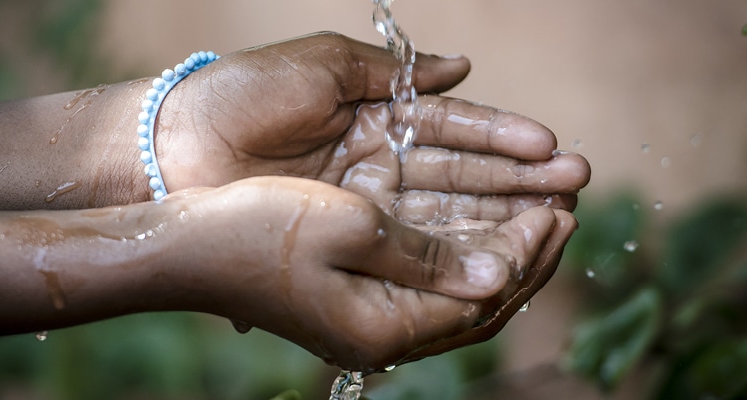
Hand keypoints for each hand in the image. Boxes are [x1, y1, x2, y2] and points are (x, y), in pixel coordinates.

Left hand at [155, 32, 589, 220]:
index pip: (452, 128)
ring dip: (499, 214)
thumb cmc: (244, 94)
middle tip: (575, 185)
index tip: (551, 147)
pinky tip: (495, 250)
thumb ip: (393, 71)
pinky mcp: (345, 236)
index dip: (502, 138)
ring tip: (555, 217)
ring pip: (443, 211)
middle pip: (460, 173)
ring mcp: (363, 202)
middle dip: (517, 178)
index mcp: (374, 114)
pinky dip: (451, 245)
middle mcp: (377, 161)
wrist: (176, 145)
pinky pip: (407, 241)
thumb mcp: (322, 65)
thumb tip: (464, 65)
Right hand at [159, 176, 576, 372]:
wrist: (184, 248)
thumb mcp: (350, 229)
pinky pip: (425, 286)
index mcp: (382, 329)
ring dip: (496, 255)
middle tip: (563, 212)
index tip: (556, 210)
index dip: (526, 252)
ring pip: (454, 296)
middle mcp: (379, 337)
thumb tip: (495, 271)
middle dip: (525, 258)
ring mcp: (364, 322)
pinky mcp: (352, 301)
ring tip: (535, 217)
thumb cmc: (255, 232)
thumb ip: (427, 255)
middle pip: (477, 306)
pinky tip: (474, 231)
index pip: (481, 298)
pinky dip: (458, 258)